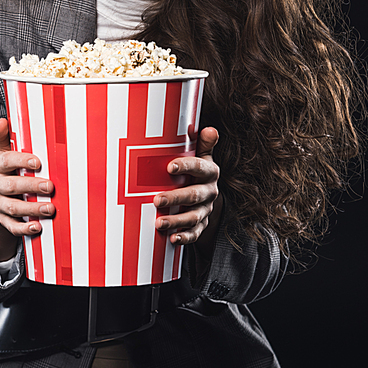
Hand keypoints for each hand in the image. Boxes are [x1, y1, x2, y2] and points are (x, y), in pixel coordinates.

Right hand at [0, 118, 54, 261]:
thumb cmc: (7, 169)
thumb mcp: (3, 152)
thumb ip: (3, 137)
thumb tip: (2, 120)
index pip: (6, 161)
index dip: (21, 161)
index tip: (38, 162)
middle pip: (11, 186)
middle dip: (31, 187)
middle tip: (50, 186)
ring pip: (13, 208)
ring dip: (32, 209)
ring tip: (50, 208)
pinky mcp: (3, 220)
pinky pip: (12, 227)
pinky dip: (25, 229)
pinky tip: (38, 227)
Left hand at [153, 127, 220, 245]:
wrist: (207, 195)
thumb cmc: (196, 170)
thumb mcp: (202, 155)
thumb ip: (202, 143)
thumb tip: (209, 128)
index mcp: (210, 172)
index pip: (200, 167)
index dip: (186, 166)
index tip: (170, 166)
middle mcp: (210, 191)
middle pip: (194, 195)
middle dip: (176, 198)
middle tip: (157, 199)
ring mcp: (206, 210)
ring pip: (193, 217)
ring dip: (176, 221)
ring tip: (159, 223)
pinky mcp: (202, 225)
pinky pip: (195, 233)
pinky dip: (185, 237)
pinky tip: (172, 239)